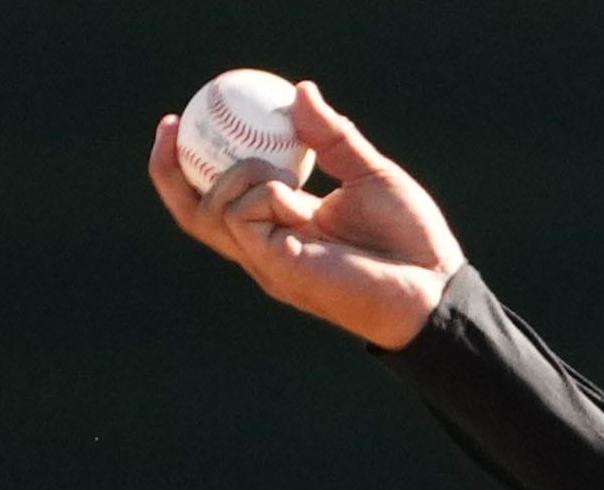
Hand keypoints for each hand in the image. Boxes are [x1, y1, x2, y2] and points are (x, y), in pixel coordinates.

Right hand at [148, 80, 466, 349]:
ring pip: (213, 209)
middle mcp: (267, 246)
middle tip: (173, 124)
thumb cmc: (410, 239)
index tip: (186, 116)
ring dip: (239, 174)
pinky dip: (262, 194)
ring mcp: (267, 261)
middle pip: (193, 211)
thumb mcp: (369, 174)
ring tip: (279, 171)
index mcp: (284, 225)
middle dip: (169, 167)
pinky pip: (242, 216)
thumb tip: (300, 91)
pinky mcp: (275, 269)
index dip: (192, 161)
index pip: (220, 197)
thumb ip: (333, 137)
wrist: (433, 284)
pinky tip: (295, 198)